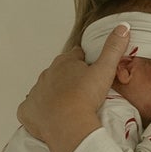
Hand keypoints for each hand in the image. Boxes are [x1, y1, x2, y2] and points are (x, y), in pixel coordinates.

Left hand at [17, 26, 130, 151]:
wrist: (68, 124)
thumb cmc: (86, 96)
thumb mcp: (105, 70)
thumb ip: (113, 48)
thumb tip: (123, 26)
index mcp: (64, 62)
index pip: (75, 55)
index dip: (84, 62)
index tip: (91, 70)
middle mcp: (47, 74)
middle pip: (59, 72)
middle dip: (68, 78)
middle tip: (82, 92)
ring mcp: (35, 92)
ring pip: (45, 89)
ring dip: (54, 95)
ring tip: (68, 107)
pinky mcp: (27, 110)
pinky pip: (31, 109)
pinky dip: (39, 112)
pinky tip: (49, 118)